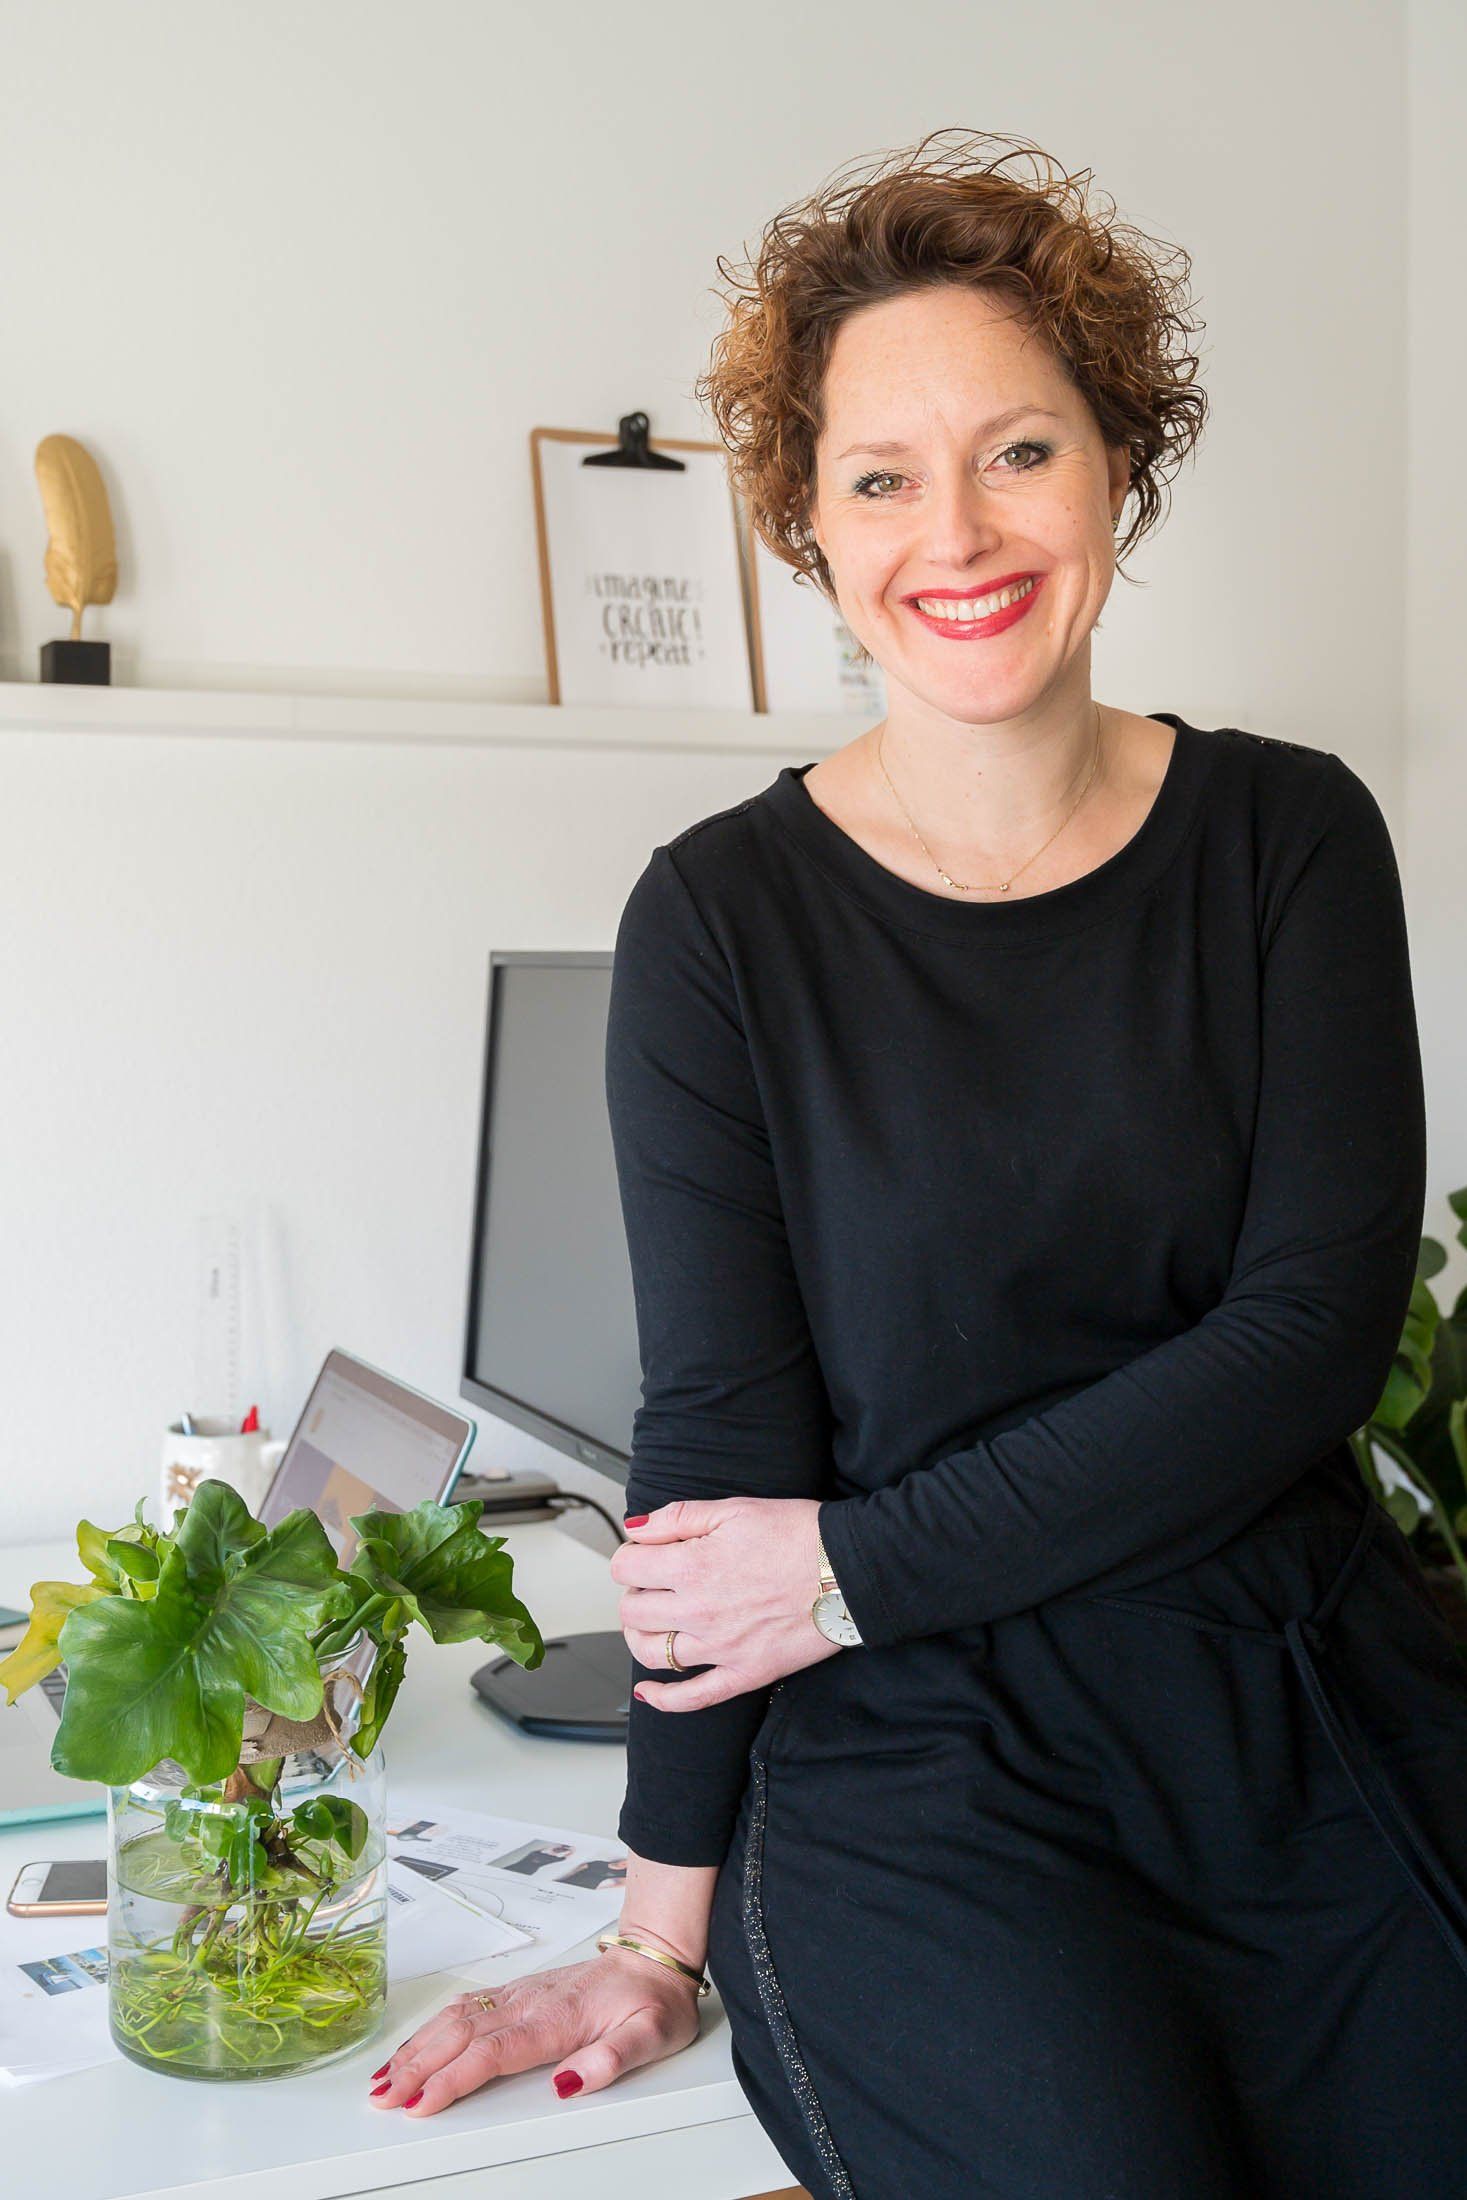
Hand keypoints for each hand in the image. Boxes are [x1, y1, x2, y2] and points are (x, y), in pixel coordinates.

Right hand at [366, 1944, 701, 2115]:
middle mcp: (531, 2002)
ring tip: (384, 2078)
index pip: (492, 2051)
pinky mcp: (518, 1990)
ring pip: (456, 2018)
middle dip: (417, 2068)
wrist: (654, 1957)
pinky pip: (465, 2005)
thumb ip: (613, 2060)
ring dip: (417, 2047)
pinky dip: (432, 2027)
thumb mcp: (652, 2036)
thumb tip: (568, 2083)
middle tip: (383, 2100)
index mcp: (557, 2018)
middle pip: (461, 2034)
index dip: (452, 2078)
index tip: (420, 2103)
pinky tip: (415, 2044)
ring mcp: (521, 1993)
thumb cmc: (654, 2000)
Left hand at [609, 1494, 844, 1710]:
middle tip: (652, 1585)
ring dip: (641, 1638)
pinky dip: (664, 1700)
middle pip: (632, 1612)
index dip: (630, 1557)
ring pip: (652, 1654)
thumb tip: (636, 1528)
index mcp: (692, 1566)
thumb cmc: (798, 1535)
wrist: (849, 1569)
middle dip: (634, 1594)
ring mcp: (720, 1647)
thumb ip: (678, 1517)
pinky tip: (649, 1693)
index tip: (644, 1555)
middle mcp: (699, 1611)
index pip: (626, 1568)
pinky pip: (694, 1698)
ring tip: (652, 1624)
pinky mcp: (744, 1673)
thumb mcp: (735, 1509)